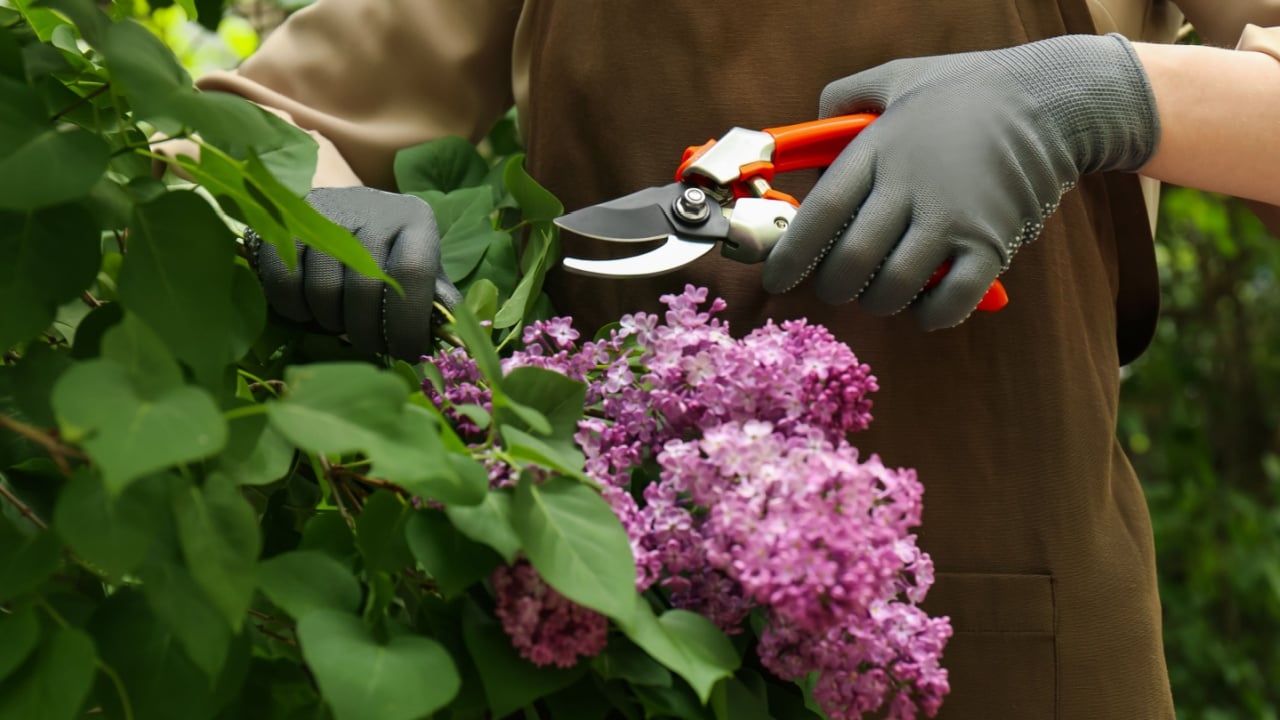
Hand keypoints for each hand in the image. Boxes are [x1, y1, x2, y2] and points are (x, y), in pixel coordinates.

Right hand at [247, 187, 462, 360]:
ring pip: (323, 288)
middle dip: (366, 332)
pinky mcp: (286, 222)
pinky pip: (284, 279)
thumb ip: (439, 301)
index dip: (407, 322)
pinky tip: (309, 312)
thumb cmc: (393, 252)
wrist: (344, 210)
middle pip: (364, 287)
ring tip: (341, 324)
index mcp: (415, 219)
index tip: (406, 352)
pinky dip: (294, 308)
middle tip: (370, 346)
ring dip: (331, 322)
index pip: (412, 274)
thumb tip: (458, 338)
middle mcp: (372, 207)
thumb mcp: (425, 270)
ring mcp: (326, 211)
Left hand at [762, 34, 1159, 328]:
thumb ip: (845, 97)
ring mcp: (951, 220)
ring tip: (881, 289)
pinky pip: (947, 304)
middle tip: (837, 284)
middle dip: (833, 286)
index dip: (790, 256)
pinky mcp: (990, 246)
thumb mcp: (898, 77)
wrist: (1053, 98)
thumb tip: (808, 129)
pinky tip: (924, 304)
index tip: (777, 276)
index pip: (818, 216)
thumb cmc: (968, 89)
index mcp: (878, 150)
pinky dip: (928, 315)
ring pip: (892, 290)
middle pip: (848, 265)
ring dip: (878, 301)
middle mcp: (908, 189)